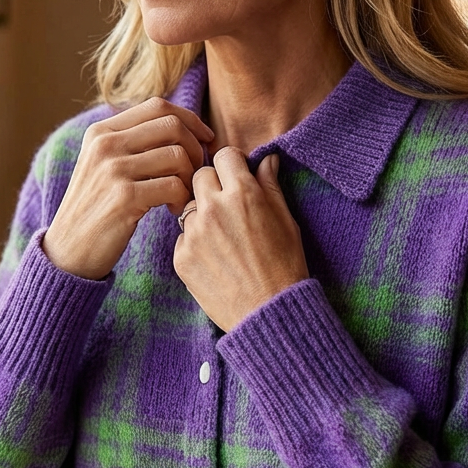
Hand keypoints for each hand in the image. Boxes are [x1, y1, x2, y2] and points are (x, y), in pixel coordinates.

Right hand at [43, 97, 212, 279]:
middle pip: (172, 126)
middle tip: (195, 175)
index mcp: (101, 132)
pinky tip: (174, 211)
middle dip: (195, 149)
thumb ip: (130, 145)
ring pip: (177, 155)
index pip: (158, 106)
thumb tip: (180, 127)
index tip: (205, 140)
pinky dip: (183, 199)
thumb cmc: (96, 212)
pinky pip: (174, 186)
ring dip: (190, 178)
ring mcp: (114, 169)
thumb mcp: (103, 168)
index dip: (190, 120)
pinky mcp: (125, 197)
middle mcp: (105, 144)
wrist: (69, 252)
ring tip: (182, 198)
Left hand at [173, 148, 308, 331]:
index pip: (224, 155)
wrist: (268, 312)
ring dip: (202, 217)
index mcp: (242, 192)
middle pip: (200, 177)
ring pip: (189, 208)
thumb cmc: (285, 266)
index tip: (237, 179)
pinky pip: (183, 239)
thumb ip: (270, 185)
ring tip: (224, 241)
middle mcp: (213, 208)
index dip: (232, 166)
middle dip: (213, 187)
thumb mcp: (286, 220)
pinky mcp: (182, 258)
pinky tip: (216, 261)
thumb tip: (266, 159)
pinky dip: (195, 245)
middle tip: (228, 209)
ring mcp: (194, 233)